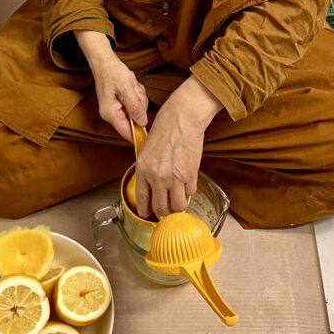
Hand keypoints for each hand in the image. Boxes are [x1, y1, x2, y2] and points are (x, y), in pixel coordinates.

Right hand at [74, 30, 147, 140]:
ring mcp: (115, 108)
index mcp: (110, 114)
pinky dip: (136, 93)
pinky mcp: (119, 102)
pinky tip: (131, 85)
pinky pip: (134, 102)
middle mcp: (111, 114)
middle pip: (134, 119)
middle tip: (135, 91)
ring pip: (136, 109)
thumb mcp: (126, 89)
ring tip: (131, 86)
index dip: (139, 135)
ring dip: (138, 97)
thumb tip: (142, 123)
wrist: (104, 61)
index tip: (150, 136)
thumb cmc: (112, 72)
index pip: (126, 133)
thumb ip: (135, 107)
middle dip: (139, 104)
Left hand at [135, 76, 222, 219]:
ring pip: (178, 206)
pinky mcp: (190, 175)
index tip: (149, 215)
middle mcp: (157, 177)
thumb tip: (152, 187)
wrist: (182, 118)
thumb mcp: (147, 150)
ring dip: (179, 206)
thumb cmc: (165, 128)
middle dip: (164, 213)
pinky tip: (187, 183)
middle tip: (167, 211)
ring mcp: (174, 177)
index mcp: (143, 169)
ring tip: (179, 200)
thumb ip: (148, 170)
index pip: (142, 200)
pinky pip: (190, 192)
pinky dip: (189, 191)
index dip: (147, 212)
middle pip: (161, 208)